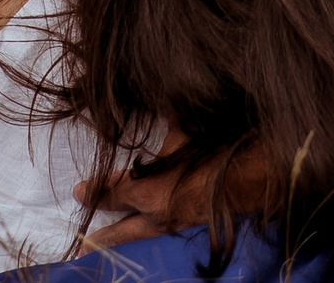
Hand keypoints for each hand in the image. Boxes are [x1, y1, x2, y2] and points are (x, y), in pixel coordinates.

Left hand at [76, 130, 282, 249]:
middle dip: (99, 236)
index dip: (93, 190)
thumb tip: (147, 84)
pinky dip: (147, 236)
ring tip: (102, 249)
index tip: (78, 191)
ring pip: (140, 237)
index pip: (111, 192)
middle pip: (120, 230)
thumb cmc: (217, 146)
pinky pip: (161, 235)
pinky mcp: (192, 226)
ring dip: (121, 240)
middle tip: (80, 246)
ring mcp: (175, 224)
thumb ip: (161, 112)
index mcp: (147, 189)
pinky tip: (148, 232)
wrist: (256, 174)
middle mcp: (156, 213)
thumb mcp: (183, 124)